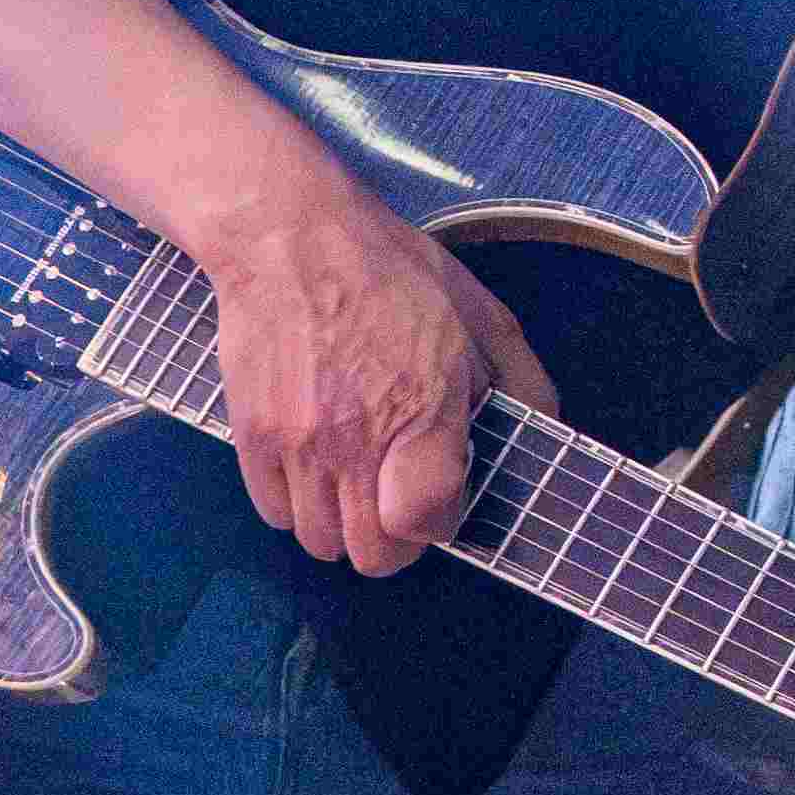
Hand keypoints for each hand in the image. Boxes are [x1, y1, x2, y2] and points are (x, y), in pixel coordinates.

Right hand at [187, 181, 551, 572]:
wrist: (288, 239)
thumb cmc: (389, 271)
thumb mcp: (482, 315)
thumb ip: (522, 384)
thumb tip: (542, 434)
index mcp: (422, 409)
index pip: (422, 523)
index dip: (437, 525)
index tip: (440, 499)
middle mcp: (355, 439)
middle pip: (369, 555)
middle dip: (393, 541)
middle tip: (398, 503)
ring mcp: (298, 444)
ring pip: (318, 542)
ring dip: (343, 525)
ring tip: (357, 481)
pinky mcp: (252, 437)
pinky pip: (274, 513)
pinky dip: (296, 505)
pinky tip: (316, 465)